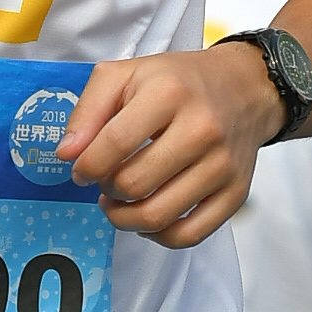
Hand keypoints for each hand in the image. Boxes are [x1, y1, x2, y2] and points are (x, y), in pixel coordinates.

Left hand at [60, 41, 278, 247]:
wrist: (244, 89)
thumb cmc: (178, 83)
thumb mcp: (126, 75)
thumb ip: (88, 111)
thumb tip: (67, 155)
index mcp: (170, 93)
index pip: (115, 144)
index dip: (86, 165)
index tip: (80, 170)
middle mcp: (202, 129)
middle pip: (134, 184)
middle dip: (106, 190)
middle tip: (105, 181)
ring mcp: (222, 166)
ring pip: (158, 216)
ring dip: (124, 218)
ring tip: (118, 202)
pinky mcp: (235, 194)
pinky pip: (188, 236)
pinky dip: (157, 235)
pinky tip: (147, 218)